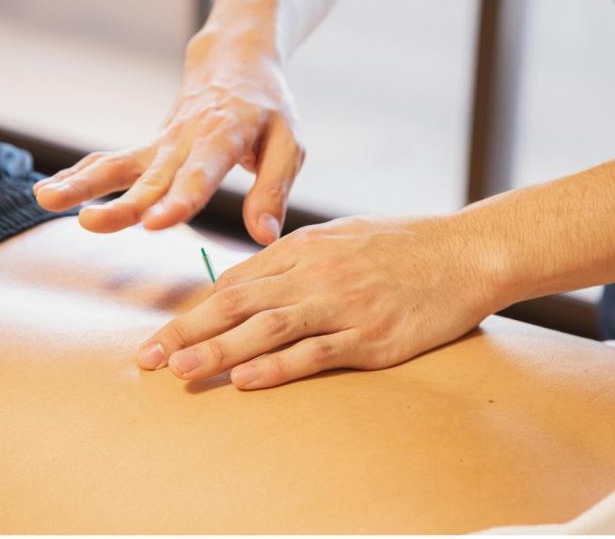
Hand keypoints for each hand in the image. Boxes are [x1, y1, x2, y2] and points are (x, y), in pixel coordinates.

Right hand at [33, 30, 304, 244]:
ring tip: (45, 199)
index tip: (156, 223)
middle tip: (91, 223)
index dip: (179, 200)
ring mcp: (161, 145)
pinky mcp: (148, 149)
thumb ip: (273, 191)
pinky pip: (110, 162)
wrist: (235, 64)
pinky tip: (48, 192)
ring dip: (81, 184)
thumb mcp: (288, 145)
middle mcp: (185, 141)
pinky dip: (80, 175)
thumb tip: (264, 237)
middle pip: (150, 177)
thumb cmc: (267, 110)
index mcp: (224, 138)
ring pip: (117, 165)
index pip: (200, 174)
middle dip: (121, 203)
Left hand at [136, 215, 512, 388]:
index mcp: (305, 248)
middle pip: (239, 304)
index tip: (164, 334)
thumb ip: (295, 256)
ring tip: (181, 371)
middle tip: (149, 357)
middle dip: (189, 331)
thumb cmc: (402, 244)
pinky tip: (247, 380)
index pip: (236, 281)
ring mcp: (344, 305)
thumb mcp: (341, 235)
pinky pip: (316, 352)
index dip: (195, 309)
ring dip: (220, 351)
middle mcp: (316, 274)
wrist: (464, 252)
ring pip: (268, 328)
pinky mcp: (371, 336)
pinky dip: (278, 366)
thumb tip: (249, 282)